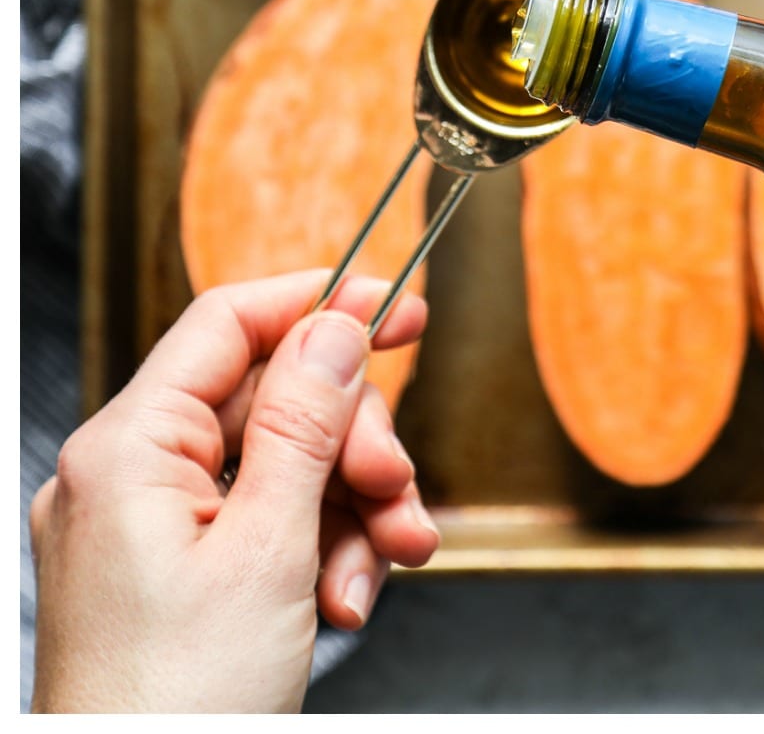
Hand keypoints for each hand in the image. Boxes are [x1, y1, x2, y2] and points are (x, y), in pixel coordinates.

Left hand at [30, 271, 441, 712]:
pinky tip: (344, 598)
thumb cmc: (173, 706)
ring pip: (285, 469)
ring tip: (387, 563)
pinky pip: (266, 527)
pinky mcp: (171, 576)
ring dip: (354, 512)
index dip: (322, 304)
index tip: (401, 307)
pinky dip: (321, 554)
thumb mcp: (268, 550)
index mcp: (127, 452)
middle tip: (395, 488)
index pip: (229, 324)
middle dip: (355, 447)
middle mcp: (126, 479)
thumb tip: (335, 328)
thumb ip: (305, 425)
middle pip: (274, 404)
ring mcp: (147, 530)